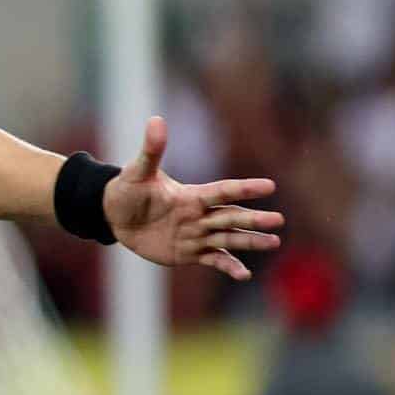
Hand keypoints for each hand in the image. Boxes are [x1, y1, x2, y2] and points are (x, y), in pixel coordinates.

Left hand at [104, 116, 282, 280]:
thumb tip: (156, 120)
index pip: (222, 191)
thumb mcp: (138, 171)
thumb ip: (151, 150)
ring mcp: (196, 235)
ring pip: (228, 238)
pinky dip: (229, 266)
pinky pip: (213, 260)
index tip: (269, 186)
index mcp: (192, 195)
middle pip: (230, 216)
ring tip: (274, 242)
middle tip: (278, 220)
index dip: (243, 189)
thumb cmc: (128, 190)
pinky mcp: (189, 253)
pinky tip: (245, 275)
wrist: (115, 217)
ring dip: (250, 241)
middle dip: (253, 219)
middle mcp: (199, 215)